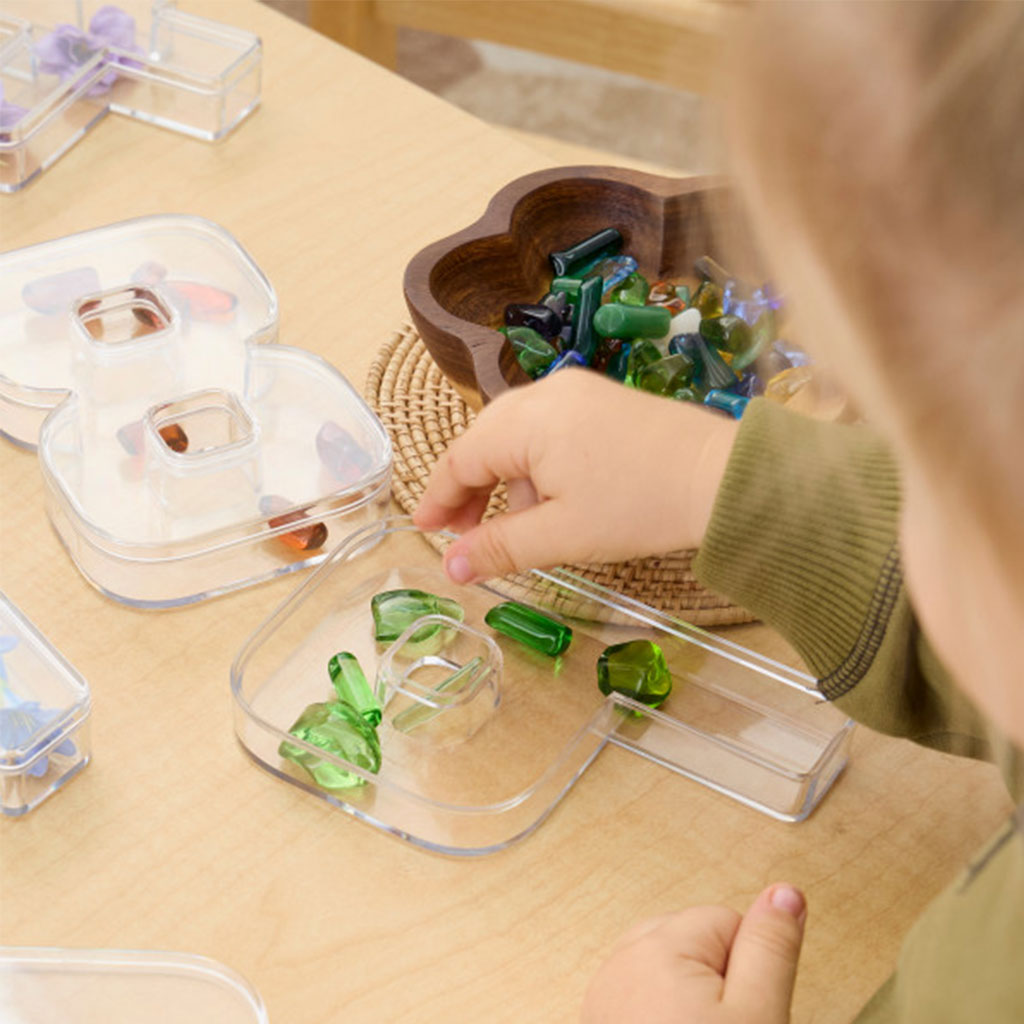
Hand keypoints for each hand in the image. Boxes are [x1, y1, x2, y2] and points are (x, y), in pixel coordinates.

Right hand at [413, 370, 739, 582]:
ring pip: (516, 435)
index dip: (440, 499)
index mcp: (529, 420)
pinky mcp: (601, 401)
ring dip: (505, 481)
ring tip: (516, 529)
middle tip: (462, 535)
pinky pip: (547, 430)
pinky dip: (535, 466)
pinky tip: (551, 502)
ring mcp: (577, 392)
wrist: (722, 479)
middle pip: (484, 441)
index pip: (461, 458)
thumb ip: (500, 548)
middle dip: (469, 490)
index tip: (426, 532)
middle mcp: (547, 393)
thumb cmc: (640, 505)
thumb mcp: (562, 535)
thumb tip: (451, 567)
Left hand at [580, 884, 806, 1023]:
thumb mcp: (759, 1017)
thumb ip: (771, 947)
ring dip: (692, 1007)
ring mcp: (603, 995)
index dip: (751, 971)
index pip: (729, 921)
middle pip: (695, 945)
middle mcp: (621, 959)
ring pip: (671, 976)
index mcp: (659, 944)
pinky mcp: (598, 1023)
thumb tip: (784, 891)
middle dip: (720, 986)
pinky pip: (644, 1002)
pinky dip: (664, 1021)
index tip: (747, 1016)